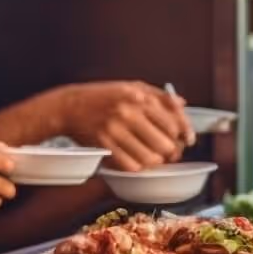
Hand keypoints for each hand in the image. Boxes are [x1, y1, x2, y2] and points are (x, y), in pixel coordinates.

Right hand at [59, 81, 191, 170]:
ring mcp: (114, 129)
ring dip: (154, 161)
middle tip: (167, 152)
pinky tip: (134, 160)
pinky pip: (130, 166)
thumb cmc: (102, 96)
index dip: (183, 136)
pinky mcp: (103, 144)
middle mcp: (127, 112)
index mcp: (138, 97)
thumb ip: (158, 95)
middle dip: (170, 152)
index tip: (184, 141)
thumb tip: (183, 105)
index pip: (173, 124)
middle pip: (165, 145)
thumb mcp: (130, 86)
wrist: (68, 106)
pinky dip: (136, 167)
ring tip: (151, 157)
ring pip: (150, 159)